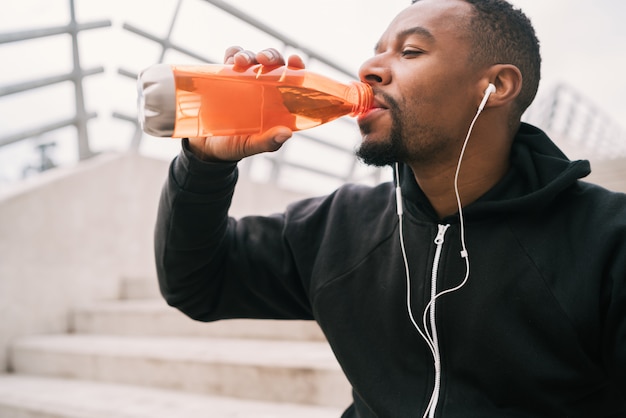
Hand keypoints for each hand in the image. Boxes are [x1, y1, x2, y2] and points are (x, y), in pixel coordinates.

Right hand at [188, 47, 305, 161]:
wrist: (205, 146)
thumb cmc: (235, 146)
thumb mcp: (252, 146)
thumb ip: (268, 142)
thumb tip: (287, 133)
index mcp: (277, 102)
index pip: (292, 78)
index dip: (297, 66)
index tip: (294, 60)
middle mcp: (263, 87)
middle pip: (272, 63)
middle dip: (270, 56)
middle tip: (262, 60)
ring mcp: (244, 80)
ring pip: (252, 58)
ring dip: (248, 55)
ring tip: (240, 62)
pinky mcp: (225, 76)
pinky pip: (230, 58)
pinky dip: (232, 53)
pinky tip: (231, 59)